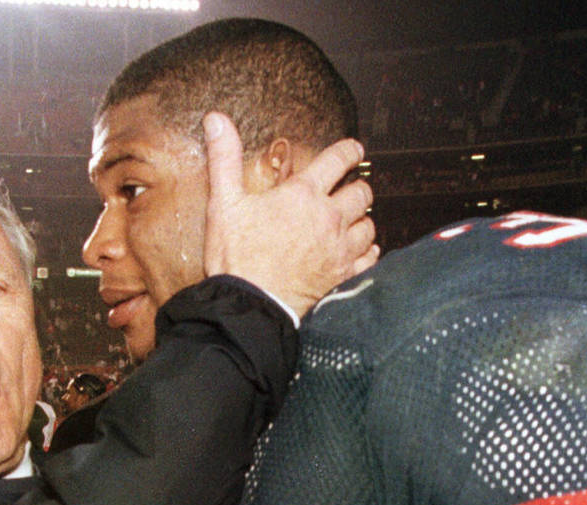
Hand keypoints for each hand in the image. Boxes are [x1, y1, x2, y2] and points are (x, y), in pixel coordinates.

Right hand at [202, 112, 378, 318]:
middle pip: (361, 192)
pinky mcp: (343, 274)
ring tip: (350, 220)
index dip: (350, 150)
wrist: (250, 304)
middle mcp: (329, 217)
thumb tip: (216, 119)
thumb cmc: (236, 256)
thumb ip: (224, 158)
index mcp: (303, 194)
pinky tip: (358, 250)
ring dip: (361, 220)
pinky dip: (367, 251)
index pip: (338, 159)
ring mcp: (340, 247)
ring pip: (368, 224)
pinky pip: (370, 256)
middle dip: (356, 187)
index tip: (354, 150)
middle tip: (349, 189)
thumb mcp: (224, 203)